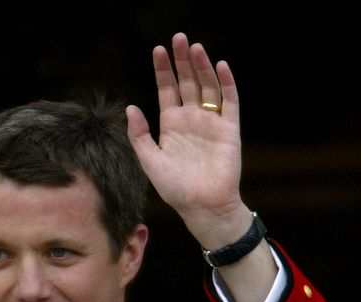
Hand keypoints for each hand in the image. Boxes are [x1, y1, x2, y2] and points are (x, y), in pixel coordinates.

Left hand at [126, 33, 248, 248]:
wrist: (201, 206)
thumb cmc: (175, 188)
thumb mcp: (149, 161)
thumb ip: (139, 135)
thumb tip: (130, 108)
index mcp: (170, 124)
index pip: (167, 90)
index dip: (163, 70)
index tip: (157, 49)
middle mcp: (191, 119)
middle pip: (187, 82)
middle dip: (182, 61)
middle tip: (178, 38)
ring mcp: (211, 121)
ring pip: (207, 86)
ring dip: (202, 67)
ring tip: (195, 47)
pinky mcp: (229, 128)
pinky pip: (229, 101)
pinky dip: (226, 83)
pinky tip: (219, 67)